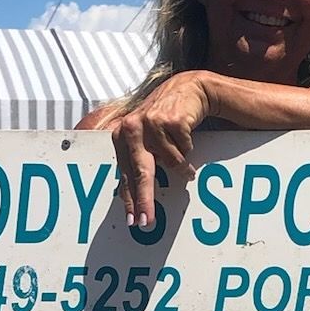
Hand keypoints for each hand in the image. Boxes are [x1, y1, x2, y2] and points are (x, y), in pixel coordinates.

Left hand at [106, 72, 212, 229]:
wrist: (188, 89)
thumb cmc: (164, 118)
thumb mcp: (145, 136)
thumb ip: (138, 158)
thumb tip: (134, 194)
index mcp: (121, 136)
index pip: (125, 174)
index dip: (130, 199)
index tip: (134, 220)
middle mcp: (132, 128)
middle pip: (141, 172)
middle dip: (145, 199)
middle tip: (148, 221)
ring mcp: (151, 123)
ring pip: (170, 162)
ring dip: (181, 164)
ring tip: (183, 156)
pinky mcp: (171, 120)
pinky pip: (184, 150)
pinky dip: (188, 148)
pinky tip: (185, 135)